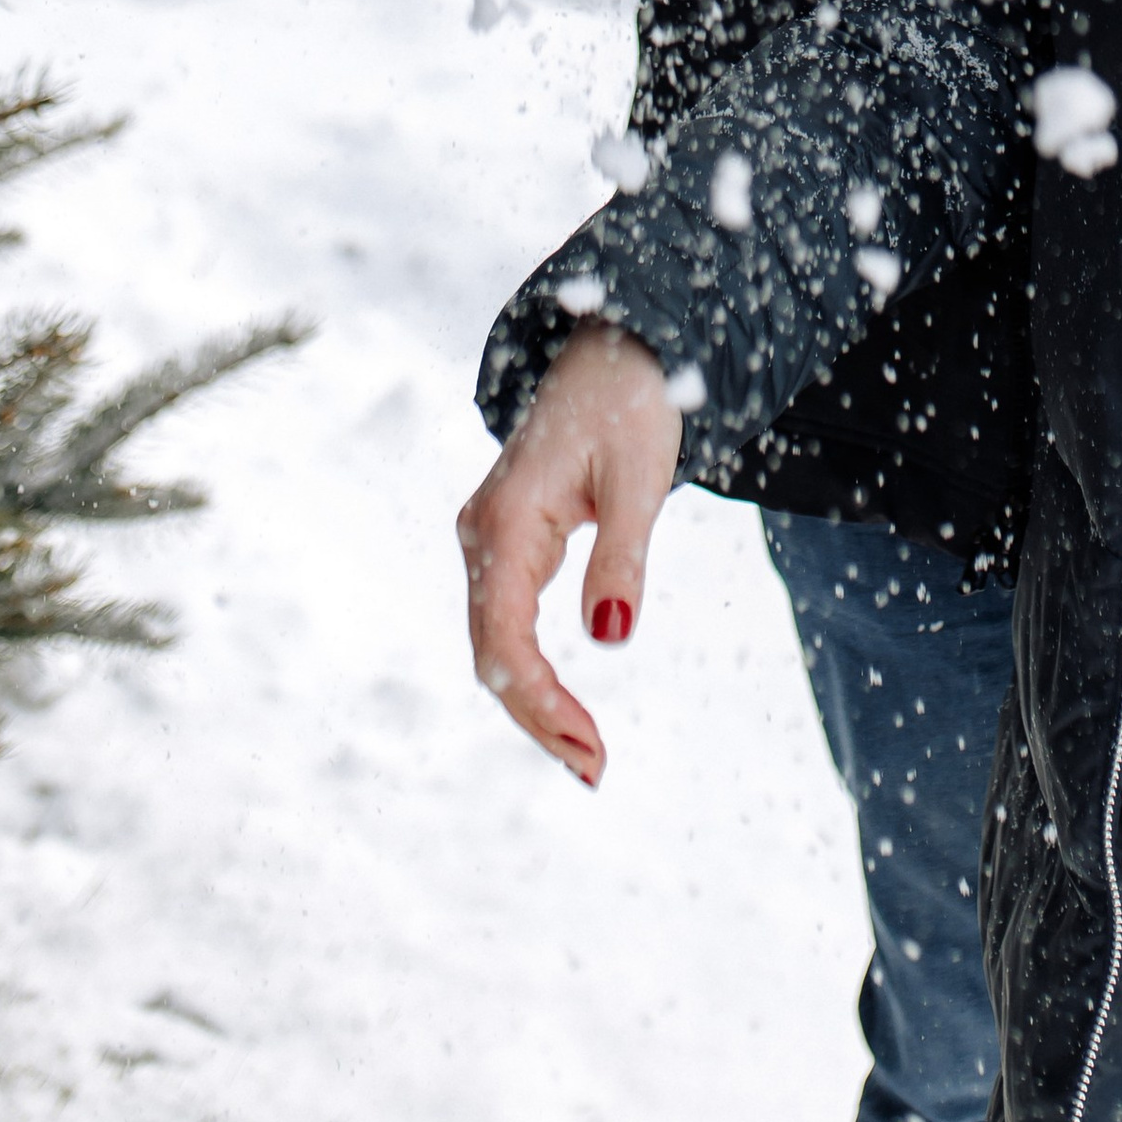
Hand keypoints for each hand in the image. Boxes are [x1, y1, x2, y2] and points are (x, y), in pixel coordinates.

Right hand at [455, 322, 682, 785]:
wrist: (614, 349)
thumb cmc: (629, 403)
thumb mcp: (638, 478)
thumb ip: (622, 556)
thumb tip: (611, 639)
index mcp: (505, 519)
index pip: (504, 638)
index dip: (539, 702)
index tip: (589, 748)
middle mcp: (482, 535)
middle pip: (492, 653)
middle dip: (539, 718)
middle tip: (596, 772)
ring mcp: (489, 542)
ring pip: (496, 644)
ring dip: (535, 704)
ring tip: (587, 758)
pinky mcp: (508, 546)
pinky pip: (509, 624)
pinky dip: (536, 673)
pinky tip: (567, 714)